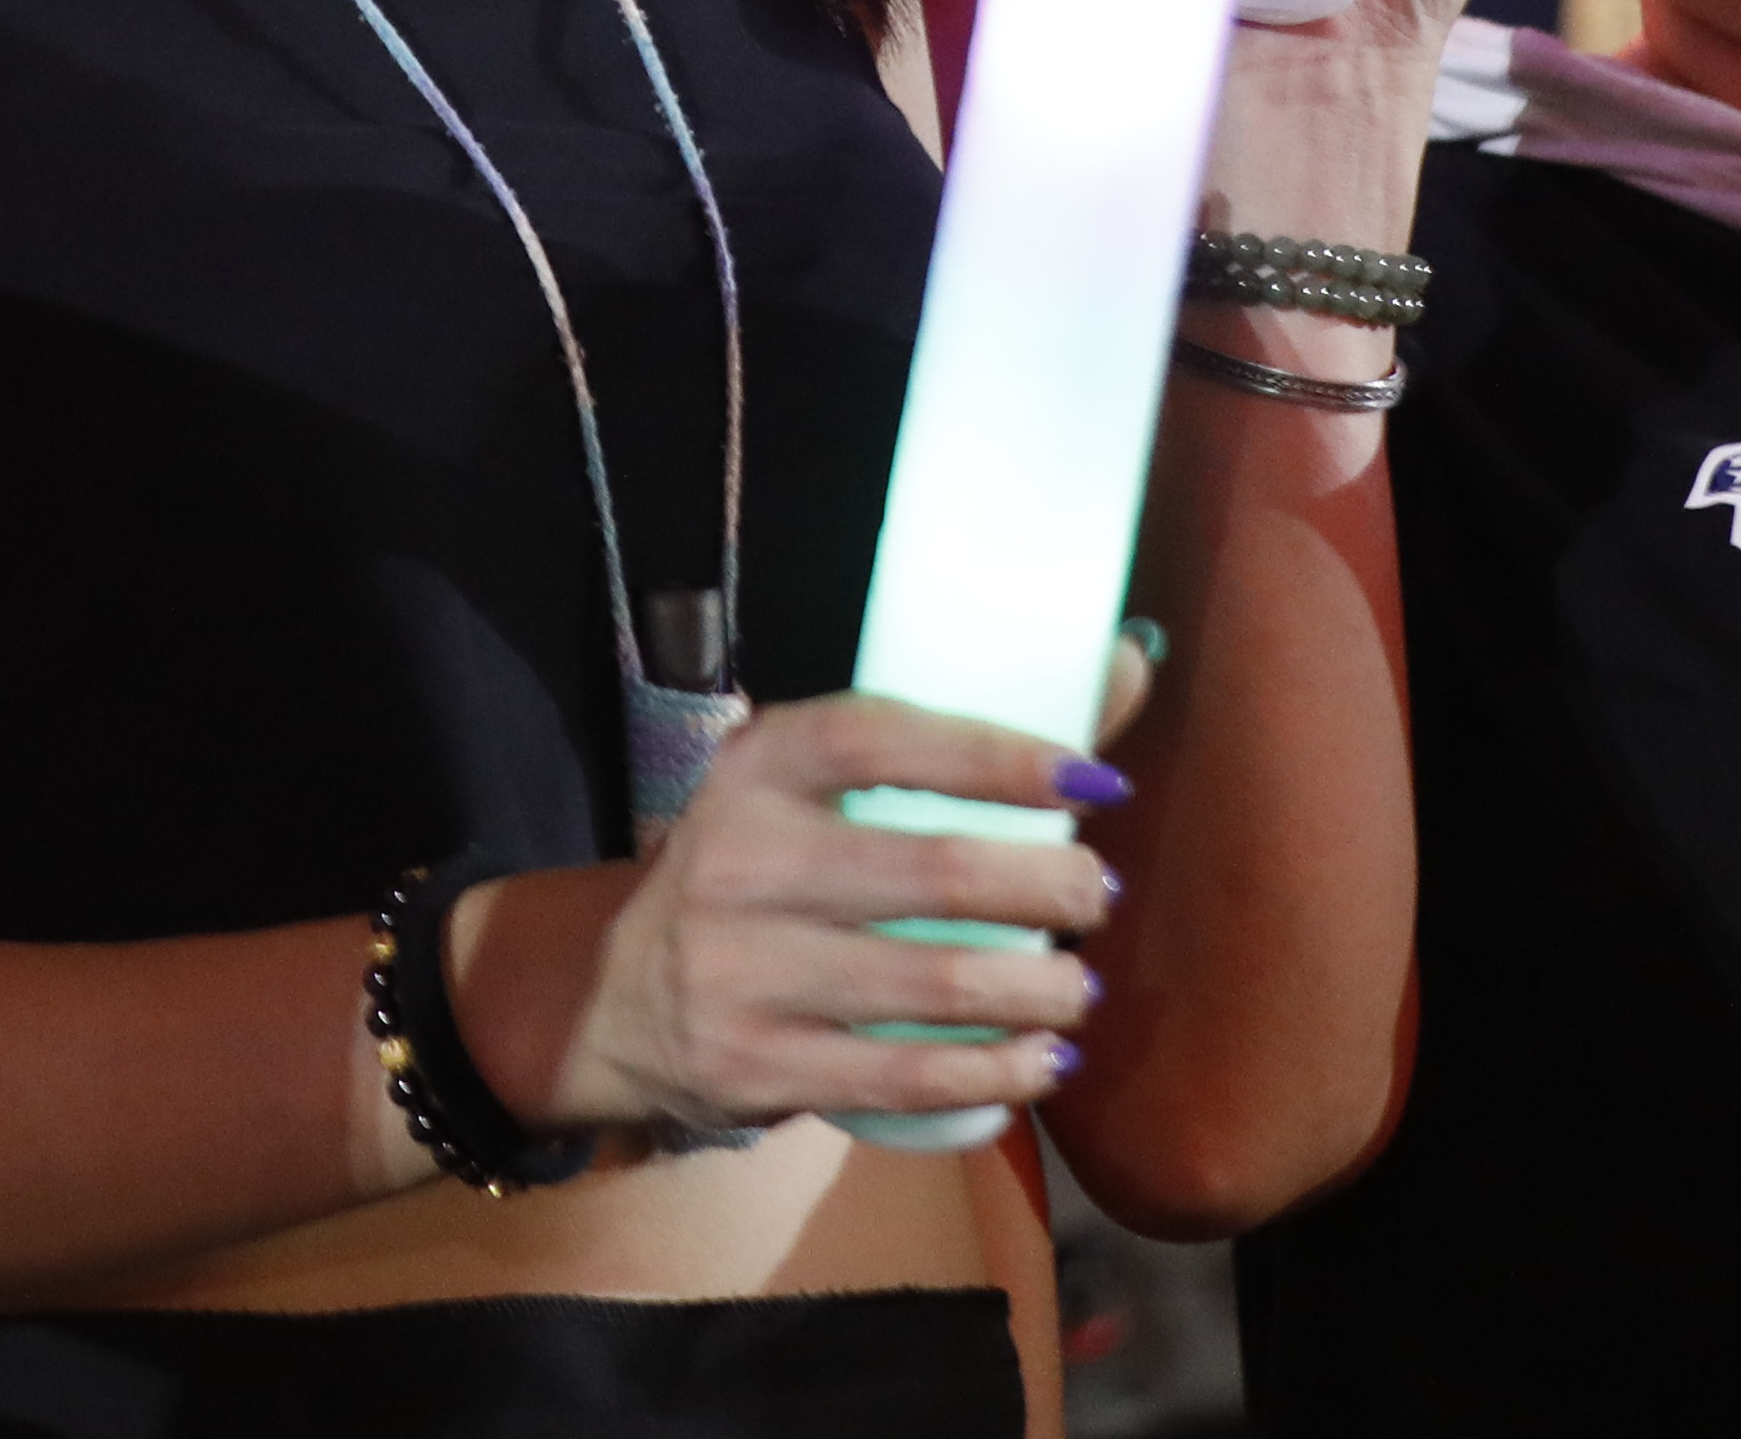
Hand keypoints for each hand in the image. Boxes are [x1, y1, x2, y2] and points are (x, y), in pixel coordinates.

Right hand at [456, 692, 1116, 1139]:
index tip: (1091, 776)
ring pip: (924, 986)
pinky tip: (1042, 1061)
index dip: (993, 755)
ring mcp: (739, 971)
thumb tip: (1128, 662)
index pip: (879, 740)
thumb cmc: (753, 877)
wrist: (611, 1001)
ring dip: (1032, 988)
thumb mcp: (805, 796)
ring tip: (1082, 986)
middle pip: (924, 872)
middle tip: (1099, 894)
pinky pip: (898, 1078)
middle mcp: (738, 860)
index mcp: (756, 769)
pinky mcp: (752, 1068)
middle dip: (1041, 885)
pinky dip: (989, 1072)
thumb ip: (940, 749)